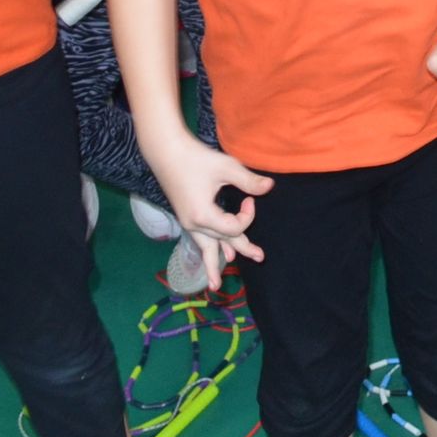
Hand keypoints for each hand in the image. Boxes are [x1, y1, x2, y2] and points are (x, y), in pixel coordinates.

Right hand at [148, 134, 271, 284]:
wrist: (167, 152)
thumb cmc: (197, 158)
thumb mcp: (226, 168)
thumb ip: (248, 180)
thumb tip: (270, 186)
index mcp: (203, 216)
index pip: (234, 228)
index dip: (248, 215)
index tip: (250, 199)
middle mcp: (194, 224)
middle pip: (223, 242)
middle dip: (242, 249)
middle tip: (260, 257)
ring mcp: (188, 223)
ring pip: (206, 247)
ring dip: (215, 262)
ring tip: (217, 284)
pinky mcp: (186, 217)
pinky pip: (201, 239)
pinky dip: (209, 249)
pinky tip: (216, 252)